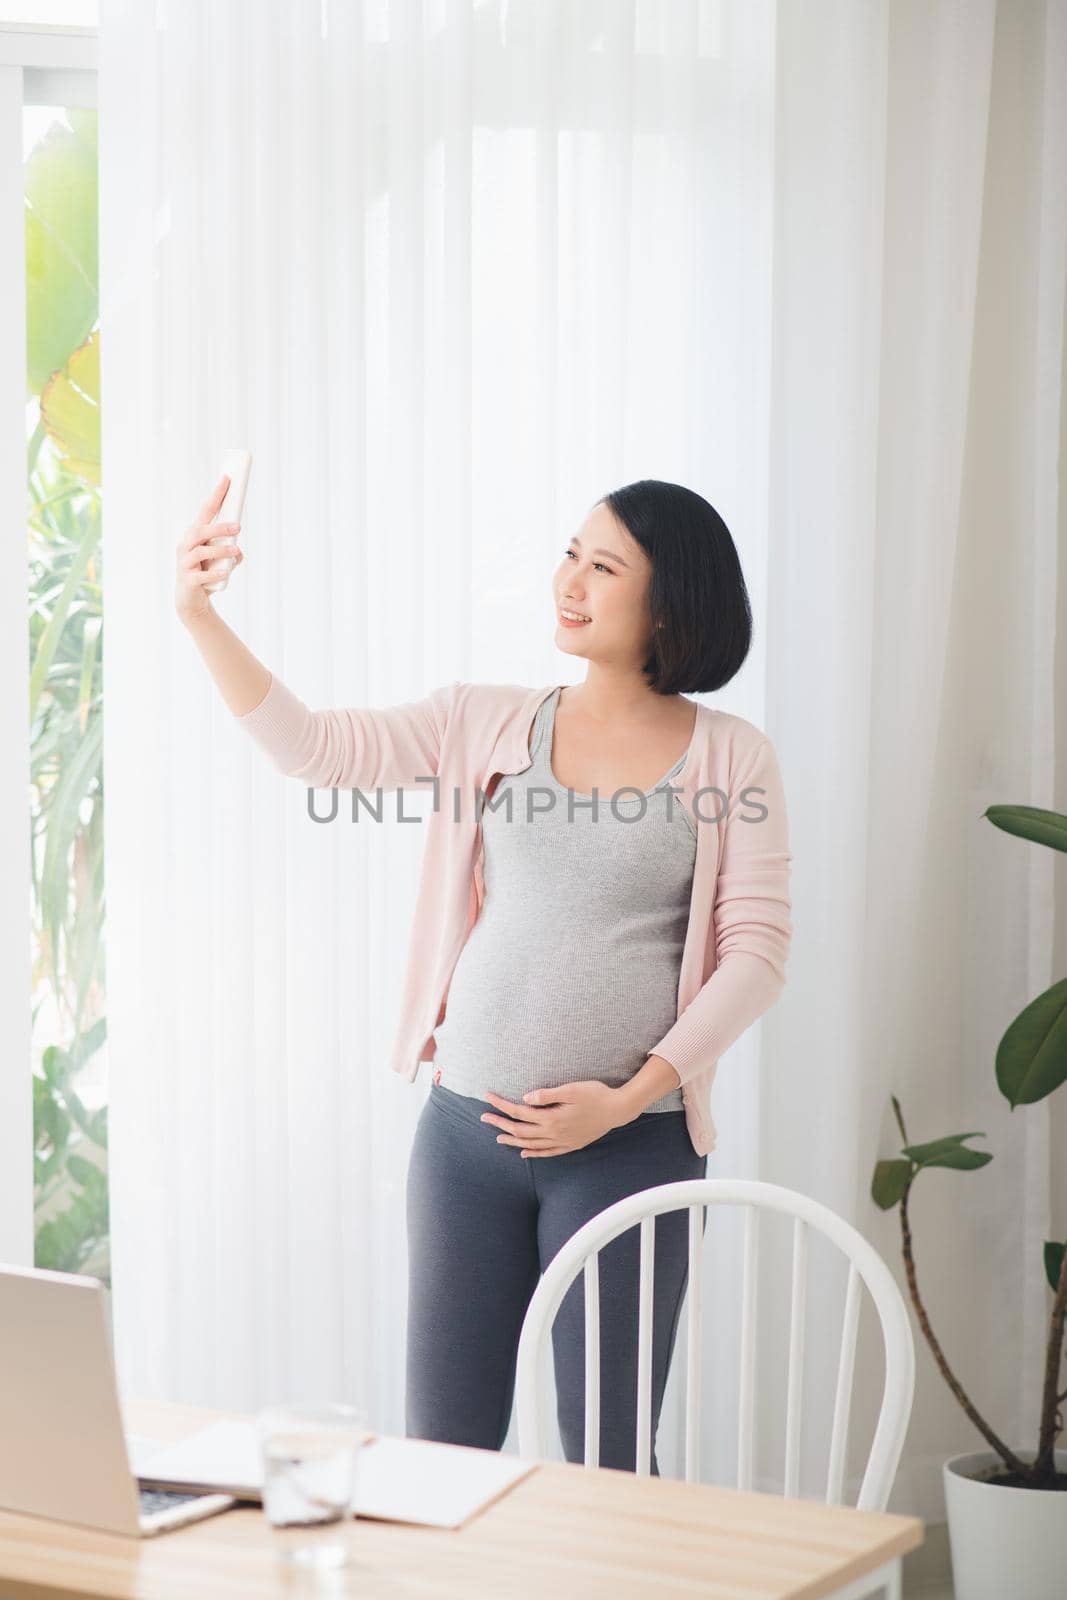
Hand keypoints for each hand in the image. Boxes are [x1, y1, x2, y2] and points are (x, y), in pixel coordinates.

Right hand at [175, 473, 243, 623]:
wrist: (192, 600)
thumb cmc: (207, 573)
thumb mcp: (222, 561)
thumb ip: (232, 554)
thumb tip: (238, 551)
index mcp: (195, 535)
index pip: (206, 510)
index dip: (216, 495)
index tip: (227, 478)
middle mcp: (186, 545)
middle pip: (200, 530)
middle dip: (219, 527)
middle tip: (238, 527)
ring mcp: (185, 562)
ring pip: (201, 551)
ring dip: (220, 550)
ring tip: (235, 552)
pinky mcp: (188, 580)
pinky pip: (201, 576)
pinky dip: (214, 574)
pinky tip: (225, 573)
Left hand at [480, 1080, 628, 1157]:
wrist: (618, 1110)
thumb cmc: (596, 1095)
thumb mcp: (571, 1089)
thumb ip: (547, 1094)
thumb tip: (525, 1099)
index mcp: (551, 1118)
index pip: (519, 1112)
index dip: (501, 1105)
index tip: (487, 1097)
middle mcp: (554, 1133)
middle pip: (520, 1131)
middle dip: (500, 1124)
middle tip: (483, 1117)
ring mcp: (562, 1141)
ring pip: (531, 1144)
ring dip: (512, 1140)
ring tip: (498, 1137)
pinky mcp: (570, 1144)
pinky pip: (547, 1152)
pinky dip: (533, 1153)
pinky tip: (524, 1152)